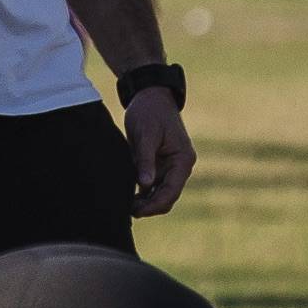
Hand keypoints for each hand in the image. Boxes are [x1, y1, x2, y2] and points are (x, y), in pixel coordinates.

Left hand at [125, 88, 195, 216]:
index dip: (154, 205)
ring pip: (159, 194)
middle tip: (127, 211)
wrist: (150, 96)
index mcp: (183, 159)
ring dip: (145, 202)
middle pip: (167, 197)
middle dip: (149, 207)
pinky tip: (127, 196)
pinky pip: (153, 186)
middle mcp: (180, 167)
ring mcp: (170, 167)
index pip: (171, 191)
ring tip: (124, 205)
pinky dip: (142, 193)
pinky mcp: (159, 165)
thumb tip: (145, 186)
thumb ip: (145, 160)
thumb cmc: (149, 112)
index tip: (137, 211)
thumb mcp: (145, 134)